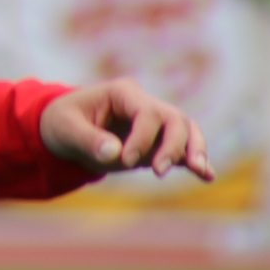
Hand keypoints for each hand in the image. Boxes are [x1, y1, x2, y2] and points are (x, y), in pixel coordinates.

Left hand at [40, 78, 214, 181]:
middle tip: (157, 171)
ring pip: (186, 131)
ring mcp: (153, 124)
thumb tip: (114, 153)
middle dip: (174, 145)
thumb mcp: (65, 129)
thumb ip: (88, 140)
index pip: (147, 113)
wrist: (64, 130)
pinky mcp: (156, 143)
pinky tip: (207, 176)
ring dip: (194, 150)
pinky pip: (182, 149)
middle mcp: (143, 104)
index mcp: (122, 93)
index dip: (142, 138)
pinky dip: (195, 160)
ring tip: (200, 171)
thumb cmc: (62, 122)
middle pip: (174, 119)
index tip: (124, 160)